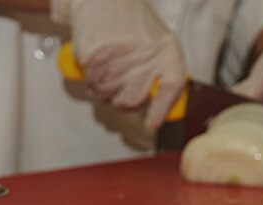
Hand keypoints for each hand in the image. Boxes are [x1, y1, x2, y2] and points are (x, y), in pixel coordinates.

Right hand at [52, 0, 186, 130]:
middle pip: (132, 100)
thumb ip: (161, 72)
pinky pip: (93, 85)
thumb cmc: (129, 22)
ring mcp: (121, 57)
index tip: (151, 124)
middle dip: (121, 102)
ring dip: (103, 91)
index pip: (171, 87)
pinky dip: (91, 81)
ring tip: (106, 70)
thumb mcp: (156, 42)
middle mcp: (146, 54)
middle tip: (118, 89)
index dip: (161, 110)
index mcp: (166, 50)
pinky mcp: (97, 57)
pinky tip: (96, 64)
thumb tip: (160, 110)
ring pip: (108, 96)